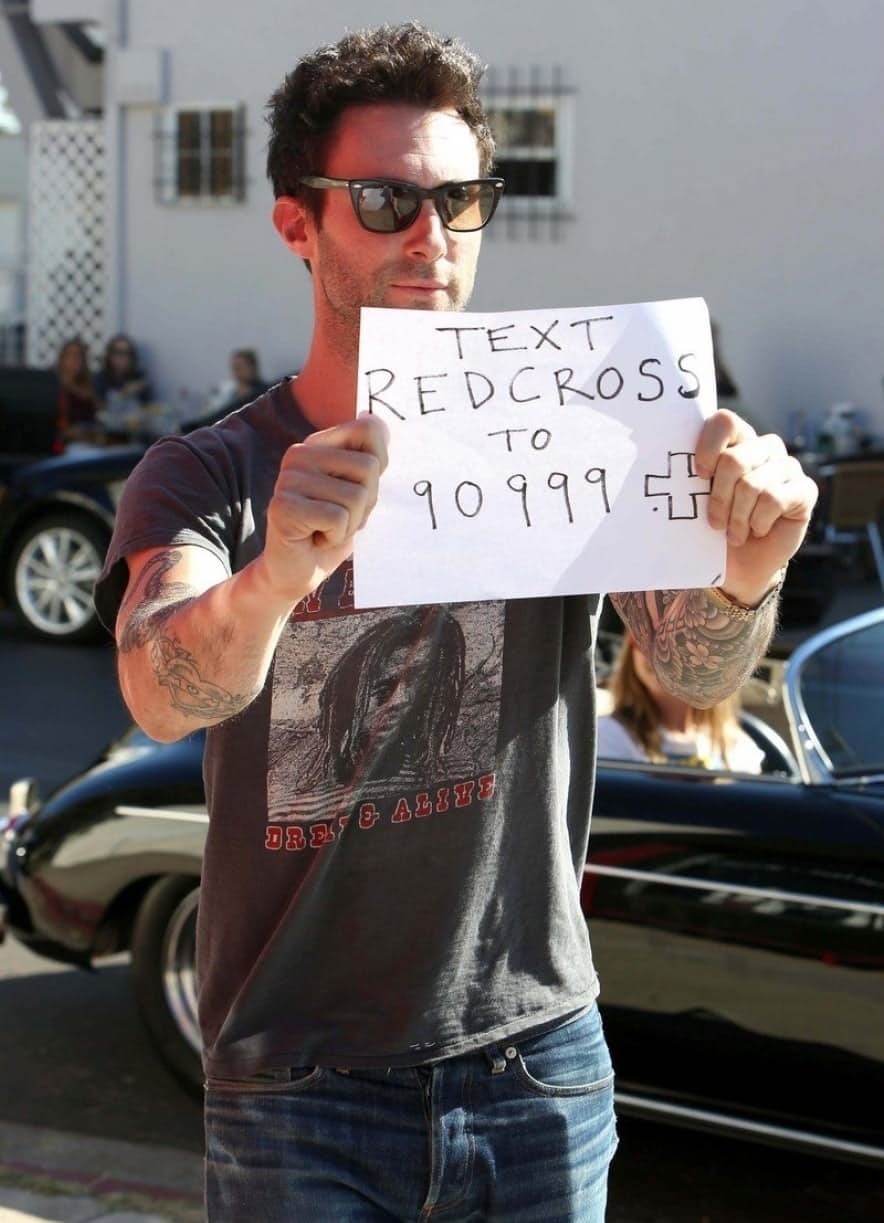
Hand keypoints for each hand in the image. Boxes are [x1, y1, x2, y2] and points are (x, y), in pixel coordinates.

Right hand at [262, 413, 388, 601]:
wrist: (297, 572)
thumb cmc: (331, 531)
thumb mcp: (359, 491)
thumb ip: (368, 458)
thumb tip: (373, 418)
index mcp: (316, 445)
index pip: (369, 429)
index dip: (378, 467)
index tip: (358, 491)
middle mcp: (298, 455)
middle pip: (369, 467)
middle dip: (365, 504)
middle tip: (339, 519)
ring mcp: (287, 479)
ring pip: (355, 496)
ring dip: (350, 524)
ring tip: (326, 530)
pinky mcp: (283, 507)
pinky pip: (337, 518)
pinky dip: (335, 537)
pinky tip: (315, 539)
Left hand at [694, 410, 817, 603]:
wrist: (739, 565)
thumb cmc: (714, 528)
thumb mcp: (696, 499)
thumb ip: (689, 475)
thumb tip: (660, 458)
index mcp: (736, 441)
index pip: (725, 421)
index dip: (708, 448)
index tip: (699, 476)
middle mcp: (764, 447)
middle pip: (733, 460)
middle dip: (718, 498)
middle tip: (714, 523)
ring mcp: (787, 466)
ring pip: (752, 485)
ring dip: (737, 518)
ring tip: (734, 533)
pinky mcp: (805, 489)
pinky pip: (774, 499)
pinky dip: (758, 522)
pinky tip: (757, 530)